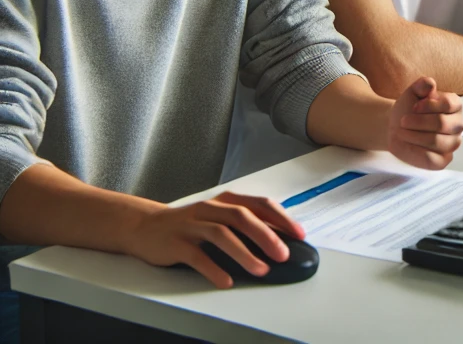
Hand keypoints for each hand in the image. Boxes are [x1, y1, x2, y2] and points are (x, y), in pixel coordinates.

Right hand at [127, 192, 303, 288]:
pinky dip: (214, 269)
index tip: (299, 235)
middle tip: (283, 254)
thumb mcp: (219, 217)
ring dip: (244, 253)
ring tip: (261, 269)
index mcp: (226, 200)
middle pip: (243, 217)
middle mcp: (211, 208)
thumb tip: (277, 239)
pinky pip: (197, 256)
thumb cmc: (191, 224)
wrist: (146, 226)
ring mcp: (193, 224)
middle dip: (266, 235)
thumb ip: (244, 223)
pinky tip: (227, 280)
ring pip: (222, 235)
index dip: (281, 218)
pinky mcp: (176, 243)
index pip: (260, 204)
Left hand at [390, 77, 462, 169]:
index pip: (449, 104)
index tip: (414, 106)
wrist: (397, 127)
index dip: (429, 105)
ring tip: (402, 132)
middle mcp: (458, 125)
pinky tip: (407, 144)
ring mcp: (452, 144)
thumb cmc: (408, 109)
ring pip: (438, 142)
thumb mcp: (412, 92)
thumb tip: (430, 84)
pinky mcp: (443, 160)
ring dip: (415, 136)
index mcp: (455, 105)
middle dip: (418, 122)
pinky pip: (433, 159)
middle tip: (403, 121)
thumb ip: (422, 85)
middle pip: (442, 124)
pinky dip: (416, 151)